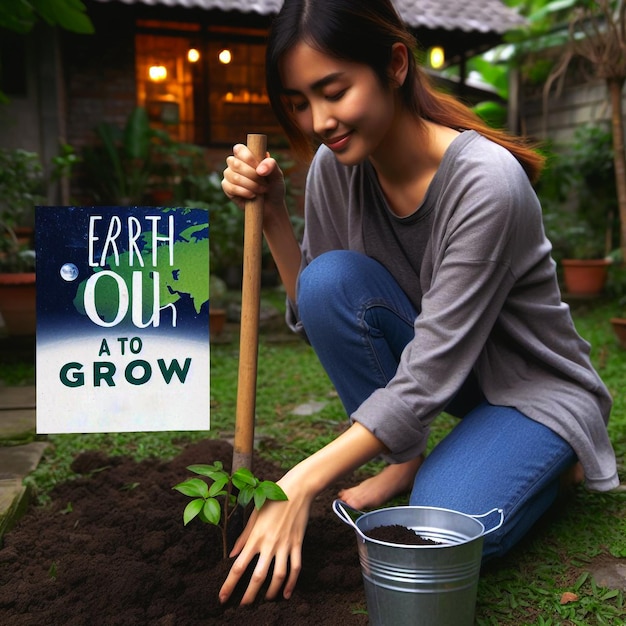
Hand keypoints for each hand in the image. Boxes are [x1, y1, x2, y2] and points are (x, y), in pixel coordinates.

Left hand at [218, 471, 312, 604]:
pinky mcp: (297, 544)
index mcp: (255, 537)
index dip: (229, 585)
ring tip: (265, 600)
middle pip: (257, 577)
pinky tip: (286, 593)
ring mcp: (285, 545)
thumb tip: (233, 555)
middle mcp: (269, 544)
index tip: (223, 598)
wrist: (296, 490)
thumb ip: (243, 537)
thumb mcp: (253, 515)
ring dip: (271, 592)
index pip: (238, 567)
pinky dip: (291, 583)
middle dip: (249, 596)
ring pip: (278, 576)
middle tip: (243, 607)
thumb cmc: (272, 500)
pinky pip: (295, 568)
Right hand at [222, 143, 285, 218]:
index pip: (239, 149)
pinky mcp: (227, 188)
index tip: (260, 169)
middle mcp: (235, 163)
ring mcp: (229, 175)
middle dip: (253, 175)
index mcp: (246, 155)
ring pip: (234, 177)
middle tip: (264, 183)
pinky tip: (253, 195)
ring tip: (261, 190)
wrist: (271, 206)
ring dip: (251, 185)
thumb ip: (271, 165)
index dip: (248, 158)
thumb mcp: (277, 174)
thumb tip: (259, 169)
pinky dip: (245, 192)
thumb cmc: (274, 187)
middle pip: (236, 163)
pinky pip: (231, 188)